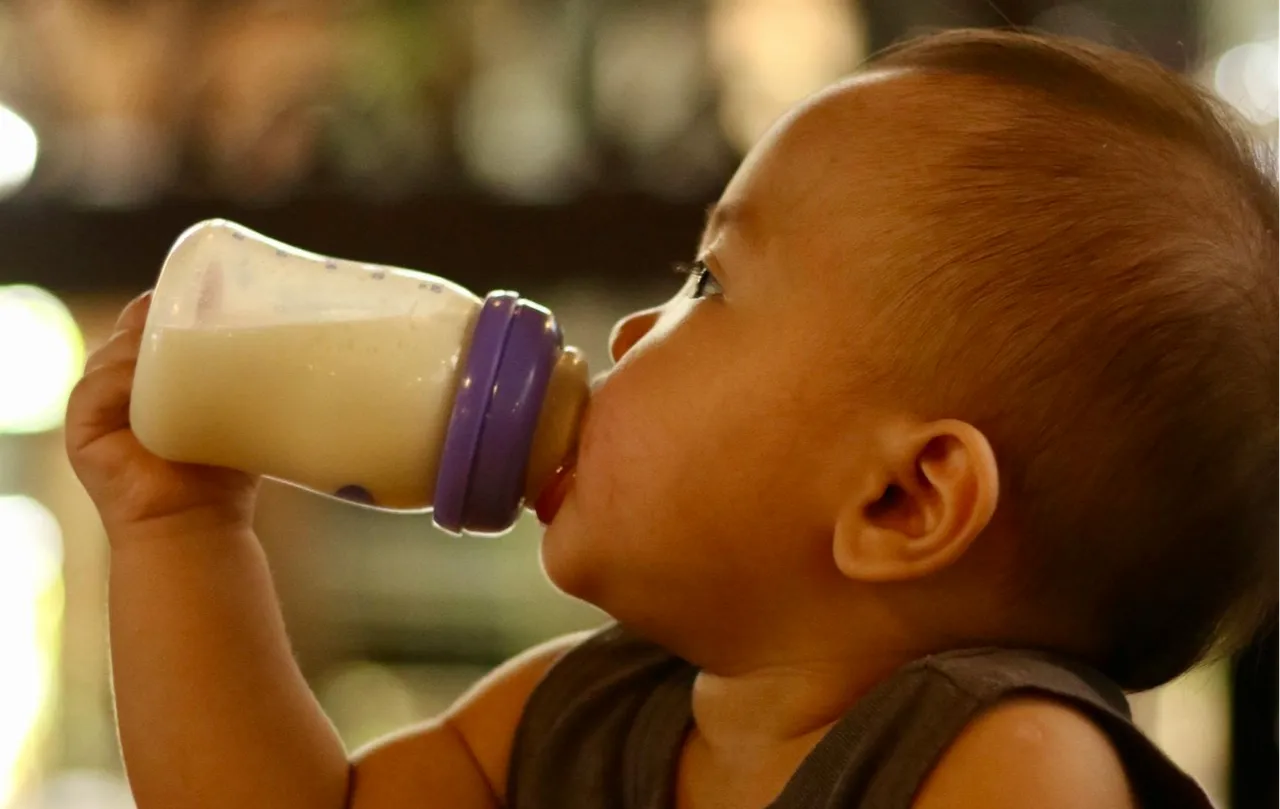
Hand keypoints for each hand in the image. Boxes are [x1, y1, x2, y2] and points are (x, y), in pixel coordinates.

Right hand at [66, 292, 258, 543]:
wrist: (198, 519)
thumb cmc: (227, 463)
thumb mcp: (243, 404)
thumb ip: (253, 368)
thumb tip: (293, 325)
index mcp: (158, 367)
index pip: (156, 316)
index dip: (175, 299)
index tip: (209, 284)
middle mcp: (125, 377)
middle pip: (134, 328)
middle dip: (160, 316)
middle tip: (196, 317)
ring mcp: (100, 399)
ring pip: (115, 352)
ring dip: (144, 345)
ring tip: (179, 355)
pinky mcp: (82, 426)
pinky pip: (95, 388)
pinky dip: (120, 380)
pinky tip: (145, 383)